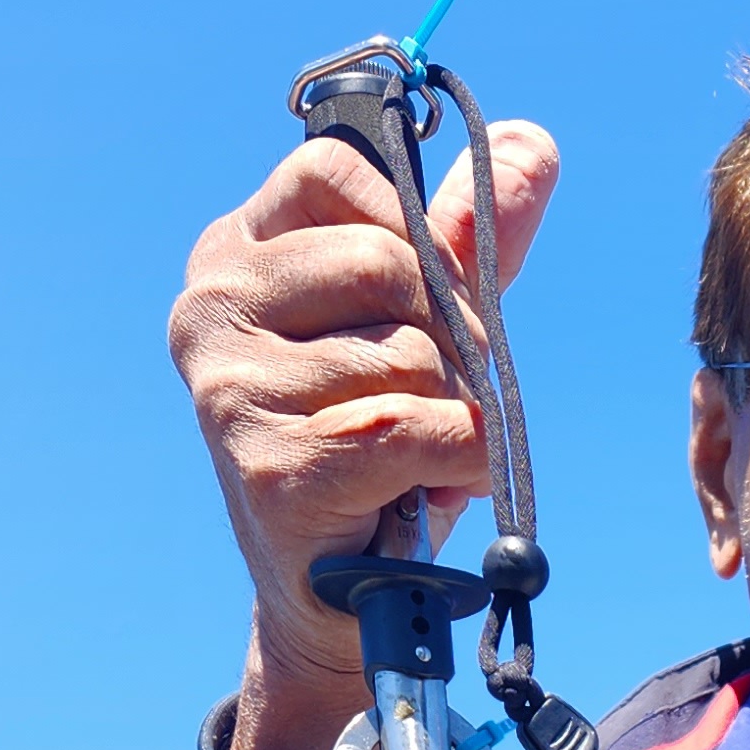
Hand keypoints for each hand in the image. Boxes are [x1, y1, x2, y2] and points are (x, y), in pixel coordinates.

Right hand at [170, 120, 558, 749]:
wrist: (338, 604)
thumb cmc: (380, 452)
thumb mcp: (424, 326)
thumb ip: (470, 238)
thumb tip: (537, 144)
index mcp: (233, 254)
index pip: (334, 174)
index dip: (408, 229)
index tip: (419, 298)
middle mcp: (212, 310)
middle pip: (387, 265)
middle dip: (448, 333)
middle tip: (435, 394)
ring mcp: (232, 389)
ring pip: (413, 355)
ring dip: (453, 409)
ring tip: (418, 454)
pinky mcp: (275, 465)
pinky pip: (423, 429)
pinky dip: (461, 461)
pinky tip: (434, 489)